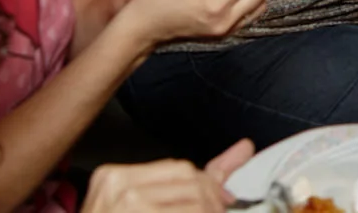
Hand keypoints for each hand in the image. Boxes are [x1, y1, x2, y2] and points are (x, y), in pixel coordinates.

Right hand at [80, 141, 253, 212]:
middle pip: (189, 183)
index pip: (180, 169)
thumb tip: (244, 150)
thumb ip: (194, 181)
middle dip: (212, 203)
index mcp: (113, 177)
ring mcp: (122, 206)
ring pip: (192, 203)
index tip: (224, 203)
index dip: (209, 188)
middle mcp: (116, 187)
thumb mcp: (148, 205)